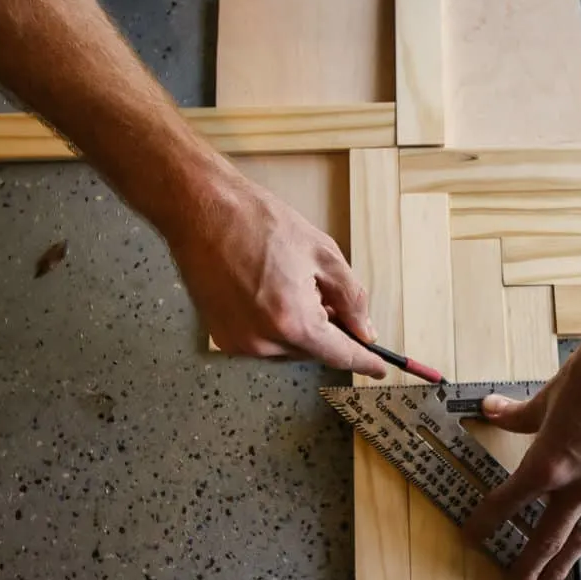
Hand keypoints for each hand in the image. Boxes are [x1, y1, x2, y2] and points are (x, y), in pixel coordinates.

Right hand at [163, 158, 385, 378]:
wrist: (202, 211)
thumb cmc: (259, 223)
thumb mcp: (323, 254)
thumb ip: (351, 299)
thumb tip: (366, 331)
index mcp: (293, 322)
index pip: (339, 355)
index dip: (364, 362)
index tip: (379, 368)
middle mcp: (264, 342)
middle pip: (314, 351)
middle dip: (328, 330)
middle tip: (327, 294)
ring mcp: (239, 343)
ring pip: (289, 347)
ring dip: (300, 326)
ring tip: (292, 283)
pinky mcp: (222, 337)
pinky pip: (264, 341)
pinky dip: (276, 325)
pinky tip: (271, 291)